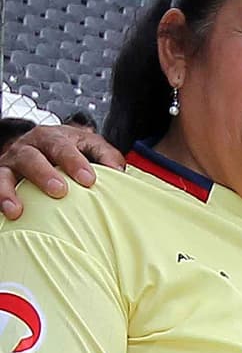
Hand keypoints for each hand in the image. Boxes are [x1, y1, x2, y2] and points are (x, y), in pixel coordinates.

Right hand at [0, 124, 124, 220]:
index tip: (89, 180)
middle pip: (32, 156)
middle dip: (44, 173)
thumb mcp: (89, 146)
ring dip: (10, 190)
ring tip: (17, 210)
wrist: (42, 145)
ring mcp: (12, 163)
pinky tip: (7, 213)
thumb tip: (119, 172)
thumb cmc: (70, 150)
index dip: (74, 161)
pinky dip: (0, 198)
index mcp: (53, 138)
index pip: (62, 146)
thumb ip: (106, 156)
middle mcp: (29, 147)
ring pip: (5, 172)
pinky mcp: (1, 177)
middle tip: (59, 190)